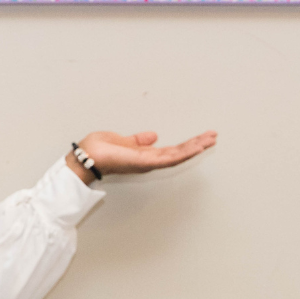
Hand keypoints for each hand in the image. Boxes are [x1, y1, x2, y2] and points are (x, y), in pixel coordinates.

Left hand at [66, 130, 216, 185]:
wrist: (86, 157)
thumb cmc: (98, 150)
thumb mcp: (122, 140)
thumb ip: (138, 140)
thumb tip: (152, 136)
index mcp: (143, 155)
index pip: (170, 150)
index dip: (186, 144)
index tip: (201, 137)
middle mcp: (148, 161)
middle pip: (178, 153)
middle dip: (196, 145)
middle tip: (214, 136)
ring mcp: (148, 162)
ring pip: (178, 155)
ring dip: (195, 147)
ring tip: (211, 139)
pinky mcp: (145, 162)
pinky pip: (169, 158)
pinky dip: (184, 153)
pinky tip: (196, 147)